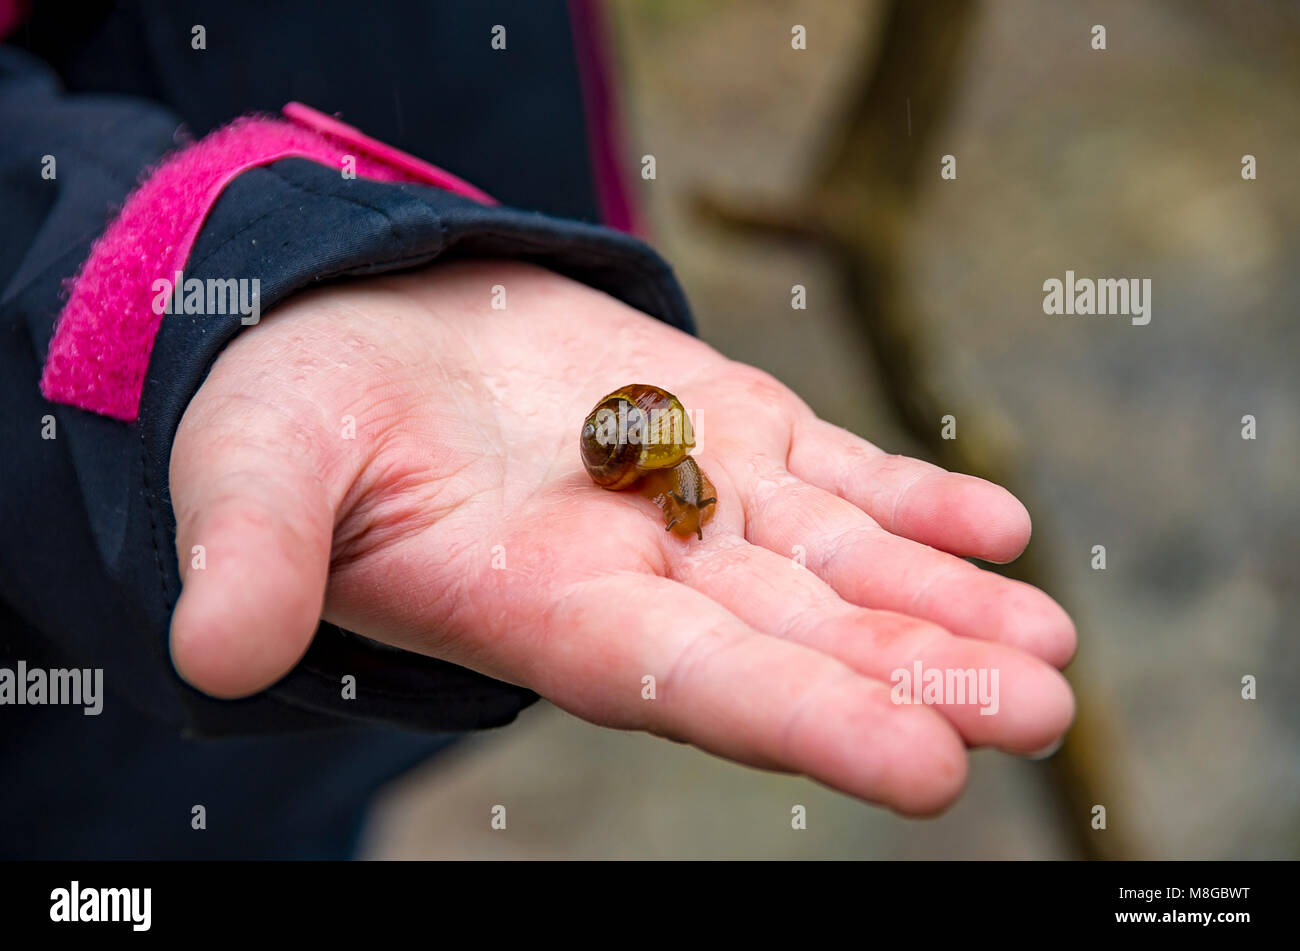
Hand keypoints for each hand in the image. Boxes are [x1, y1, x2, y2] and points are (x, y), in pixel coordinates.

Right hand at [169, 261, 1074, 814]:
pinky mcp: (722, 424)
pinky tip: (999, 526)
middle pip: (794, 640)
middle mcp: (636, 575)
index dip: (800, 721)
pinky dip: (915, 499)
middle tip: (1039, 716)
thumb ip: (255, 556)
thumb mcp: (255, 471)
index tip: (925, 771)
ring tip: (1049, 648)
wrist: (359, 331)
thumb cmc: (297, 415)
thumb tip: (216, 652)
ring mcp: (692, 500)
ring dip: (943, 605)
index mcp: (537, 608)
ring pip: (836, 566)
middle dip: (913, 678)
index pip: (684, 683)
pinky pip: (834, 473)